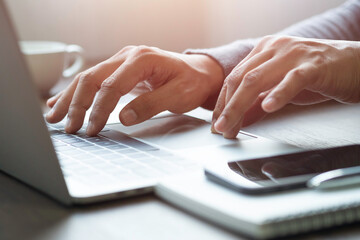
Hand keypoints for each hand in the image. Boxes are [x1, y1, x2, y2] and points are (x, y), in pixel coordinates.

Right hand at [46, 46, 223, 135]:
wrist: (198, 73)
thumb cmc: (191, 82)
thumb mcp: (178, 95)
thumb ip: (151, 105)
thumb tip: (123, 117)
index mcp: (142, 59)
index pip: (111, 86)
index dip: (99, 109)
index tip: (91, 129)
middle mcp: (128, 56)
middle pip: (92, 79)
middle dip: (77, 104)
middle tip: (69, 127)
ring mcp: (122, 61)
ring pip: (88, 78)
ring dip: (70, 98)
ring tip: (55, 116)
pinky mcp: (120, 69)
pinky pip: (95, 80)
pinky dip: (77, 92)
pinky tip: (62, 101)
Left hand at [212, 36, 359, 137]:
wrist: (355, 65)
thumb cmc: (317, 76)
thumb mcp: (281, 90)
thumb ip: (258, 102)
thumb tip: (238, 120)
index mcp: (264, 51)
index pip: (234, 78)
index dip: (222, 102)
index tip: (217, 123)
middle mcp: (274, 48)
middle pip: (240, 79)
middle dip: (227, 108)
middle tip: (221, 129)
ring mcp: (293, 54)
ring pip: (257, 80)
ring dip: (240, 106)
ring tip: (232, 126)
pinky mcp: (314, 65)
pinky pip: (292, 80)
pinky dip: (278, 94)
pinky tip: (268, 107)